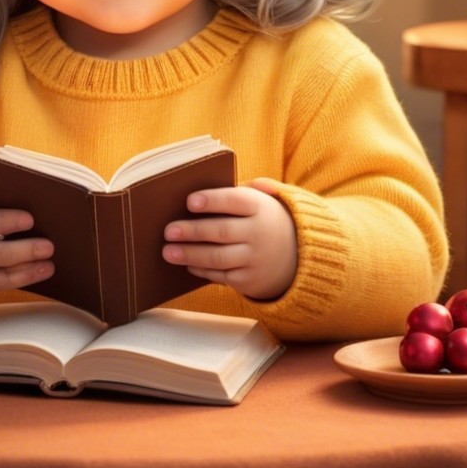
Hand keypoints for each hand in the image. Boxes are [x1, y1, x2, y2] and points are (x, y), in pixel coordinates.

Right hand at [0, 183, 54, 306]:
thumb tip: (25, 187)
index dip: (8, 221)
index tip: (30, 219)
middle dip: (25, 249)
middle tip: (49, 245)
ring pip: (3, 273)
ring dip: (30, 268)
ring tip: (51, 261)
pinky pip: (4, 284)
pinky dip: (27, 278)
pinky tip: (45, 269)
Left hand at [162, 179, 296, 300]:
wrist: (298, 256)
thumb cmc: (265, 221)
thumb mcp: (263, 201)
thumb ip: (241, 190)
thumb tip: (207, 187)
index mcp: (261, 207)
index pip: (235, 200)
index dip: (212, 201)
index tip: (189, 201)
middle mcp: (260, 233)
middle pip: (222, 231)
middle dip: (193, 231)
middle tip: (168, 231)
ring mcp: (256, 259)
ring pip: (218, 257)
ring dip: (191, 255)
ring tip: (168, 252)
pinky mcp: (250, 280)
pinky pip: (222, 275)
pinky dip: (202, 270)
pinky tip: (187, 264)